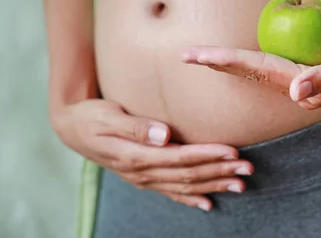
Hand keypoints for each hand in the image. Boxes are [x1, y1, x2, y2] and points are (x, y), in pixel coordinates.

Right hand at [50, 99, 253, 210]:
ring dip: (213, 185)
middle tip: (247, 169)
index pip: (179, 158)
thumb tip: (163, 134)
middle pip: (187, 175)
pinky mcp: (142, 178)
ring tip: (240, 185)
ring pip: (184, 186)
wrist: (72, 129)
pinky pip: (170, 193)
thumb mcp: (109, 116)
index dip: (207, 155)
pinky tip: (208, 204)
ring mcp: (142, 178)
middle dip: (219, 172)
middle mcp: (141, 172)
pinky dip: (191, 199)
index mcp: (135, 156)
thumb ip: (136, 127)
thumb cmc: (92, 117)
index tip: (231, 151)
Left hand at [181, 32, 320, 109]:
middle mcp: (300, 88)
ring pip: (258, 72)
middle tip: (186, 55)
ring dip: (230, 64)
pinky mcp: (310, 71)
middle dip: (218, 66)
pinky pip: (273, 65)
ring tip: (203, 56)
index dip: (227, 62)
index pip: (259, 71)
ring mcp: (304, 81)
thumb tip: (295, 92)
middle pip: (250, 75)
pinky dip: (251, 60)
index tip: (199, 56)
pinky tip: (239, 56)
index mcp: (307, 86)